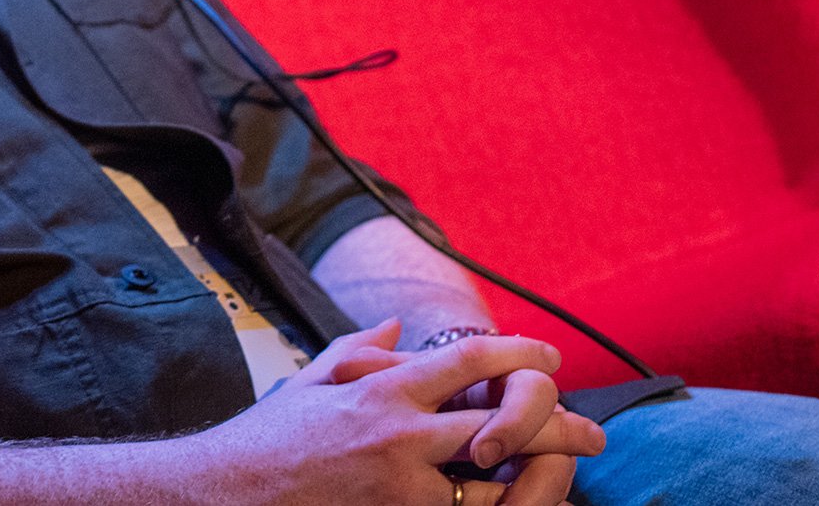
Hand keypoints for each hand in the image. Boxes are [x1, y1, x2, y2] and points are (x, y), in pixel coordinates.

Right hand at [179, 321, 603, 505]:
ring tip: (563, 476)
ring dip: (536, 479)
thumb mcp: (310, 380)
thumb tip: (395, 329)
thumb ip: (360, 350)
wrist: (227, 494)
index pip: (468, 358)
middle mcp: (401, 434)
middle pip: (503, 422)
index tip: (550, 353)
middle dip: (556, 424)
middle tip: (591, 431)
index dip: (518, 351)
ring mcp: (404, 487)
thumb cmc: (267, 440)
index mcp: (383, 390)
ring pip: (497, 485)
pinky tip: (511, 504)